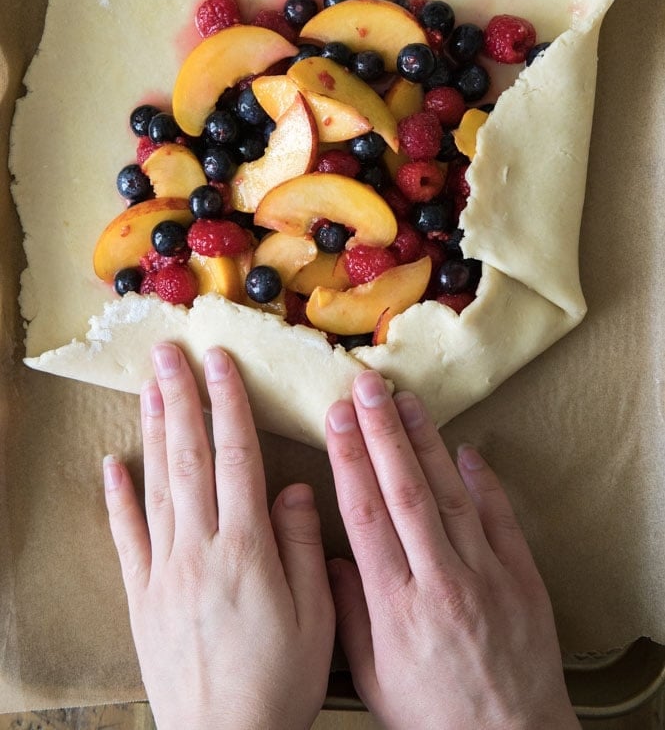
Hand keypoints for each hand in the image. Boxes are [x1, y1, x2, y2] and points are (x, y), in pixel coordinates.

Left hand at [103, 343, 334, 729]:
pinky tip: (112, 465)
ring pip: (157, 486)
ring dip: (154, 431)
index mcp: (247, 550)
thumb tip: (295, 489)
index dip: (228, 405)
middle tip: (170, 353)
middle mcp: (200, 549)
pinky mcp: (142, 596)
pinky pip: (127, 538)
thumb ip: (303, 547)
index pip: (236, 458)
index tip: (220, 363)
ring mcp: (165, 571)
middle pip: (189, 458)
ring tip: (150, 387)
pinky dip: (117, 499)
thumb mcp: (316, 618)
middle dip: (182, 399)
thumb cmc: (280, 683)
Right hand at [326, 372, 578, 729]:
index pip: (365, 514)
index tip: (336, 419)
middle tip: (368, 387)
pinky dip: (484, 482)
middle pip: (405, 491)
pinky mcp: (520, 579)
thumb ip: (348, 613)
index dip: (348, 459)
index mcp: (396, 605)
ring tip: (407, 401)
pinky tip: (466, 451)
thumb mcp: (373, 677)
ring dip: (426, 442)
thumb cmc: (434, 718)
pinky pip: (500, 519)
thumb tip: (334, 559)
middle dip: (382, 432)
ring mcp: (484, 576)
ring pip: (450, 494)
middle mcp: (439, 581)